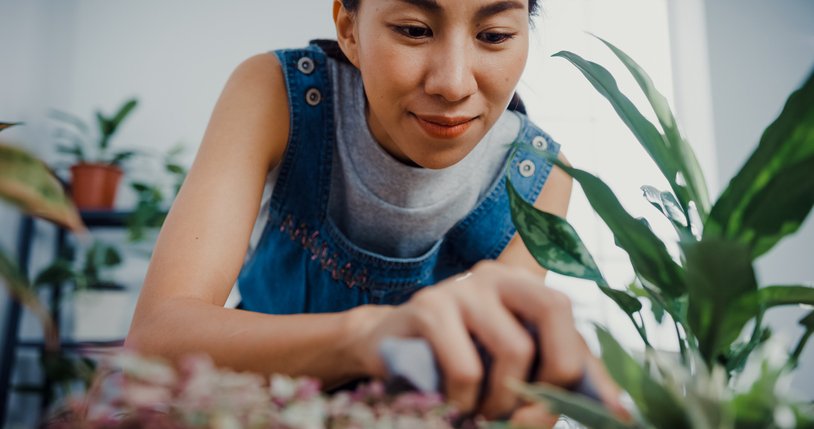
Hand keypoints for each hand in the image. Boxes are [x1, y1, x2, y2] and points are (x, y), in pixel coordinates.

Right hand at [348, 260, 626, 421]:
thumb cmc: (455, 358)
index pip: (569, 314)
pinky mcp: (427, 309)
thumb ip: (554, 377)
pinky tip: (453, 402)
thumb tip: (617, 411)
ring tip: (483, 411)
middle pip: (554, 310)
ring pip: (513, 349)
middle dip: (553, 375)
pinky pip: (467, 369)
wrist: (384, 346)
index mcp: (520, 284)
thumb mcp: (507, 365)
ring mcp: (460, 287)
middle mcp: (494, 275)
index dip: (594, 367)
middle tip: (527, 412)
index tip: (613, 414)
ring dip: (502, 400)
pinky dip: (466, 401)